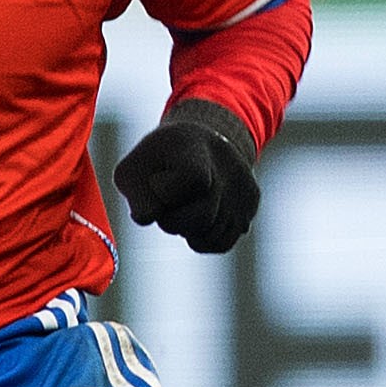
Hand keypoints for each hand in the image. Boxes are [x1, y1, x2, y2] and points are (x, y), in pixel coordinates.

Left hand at [116, 99, 261, 253]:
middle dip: (172, 220)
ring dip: (187, 230)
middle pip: (202, 217)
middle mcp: (228, 167)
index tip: (157, 179)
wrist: (200, 143)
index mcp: (197, 147)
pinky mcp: (251, 206)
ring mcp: (242, 189)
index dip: (165, 190)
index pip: (193, 177)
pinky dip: (201, 240)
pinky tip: (194, 221)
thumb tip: (148, 217)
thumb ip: (135, 192)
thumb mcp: (134, 167)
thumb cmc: (159, 161)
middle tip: (165, 205)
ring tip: (182, 208)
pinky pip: (221, 243)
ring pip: (210, 235)